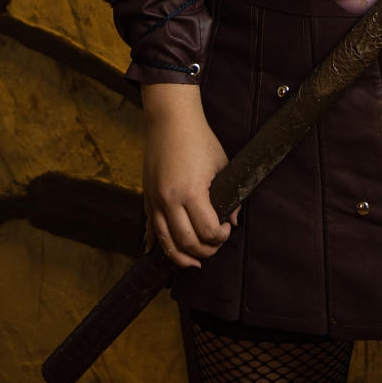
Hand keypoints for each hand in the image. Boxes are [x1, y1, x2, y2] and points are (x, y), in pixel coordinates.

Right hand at [141, 86, 238, 268]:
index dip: (220, 237)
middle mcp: (169, 199)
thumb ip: (230, 196)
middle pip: (186, 242)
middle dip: (204, 251)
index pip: (207, 230)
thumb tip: (234, 220)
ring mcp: (155, 199)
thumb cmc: (200, 139)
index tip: (227, 230)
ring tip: (195, 261)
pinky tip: (161, 253)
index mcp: (191, 190)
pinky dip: (158, 244)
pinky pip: (151, 229)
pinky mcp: (147, 198)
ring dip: (181, 257)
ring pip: (165, 241)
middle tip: (215, 246)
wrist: (170, 121)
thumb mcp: (222, 165)